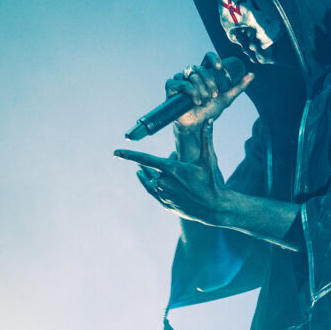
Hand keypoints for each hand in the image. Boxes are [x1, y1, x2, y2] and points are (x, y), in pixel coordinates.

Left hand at [115, 120, 230, 225]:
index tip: (116, 152)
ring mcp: (164, 194)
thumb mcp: (209, 159)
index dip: (129, 155)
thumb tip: (208, 121)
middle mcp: (165, 182)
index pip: (146, 159)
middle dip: (166, 163)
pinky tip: (150, 179)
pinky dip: (150, 183)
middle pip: (156, 168)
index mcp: (173, 170)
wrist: (214, 208)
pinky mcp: (165, 204)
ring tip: (173, 171)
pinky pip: (152, 191)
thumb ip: (206, 139)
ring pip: (154, 179)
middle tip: (179, 160)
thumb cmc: (212, 182)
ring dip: (160, 173)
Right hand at [167, 52, 253, 129]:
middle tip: (214, 95)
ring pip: (192, 75)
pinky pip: (180, 83)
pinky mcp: (171, 87)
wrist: (197, 125)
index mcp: (204, 73)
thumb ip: (238, 87)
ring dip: (201, 90)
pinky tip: (196, 101)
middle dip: (210, 82)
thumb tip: (252, 75)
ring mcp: (181, 79)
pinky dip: (190, 91)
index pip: (208, 57)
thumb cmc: (210, 111)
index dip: (213, 59)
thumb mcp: (226, 98)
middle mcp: (192, 74)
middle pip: (200, 68)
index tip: (220, 68)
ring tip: (204, 102)